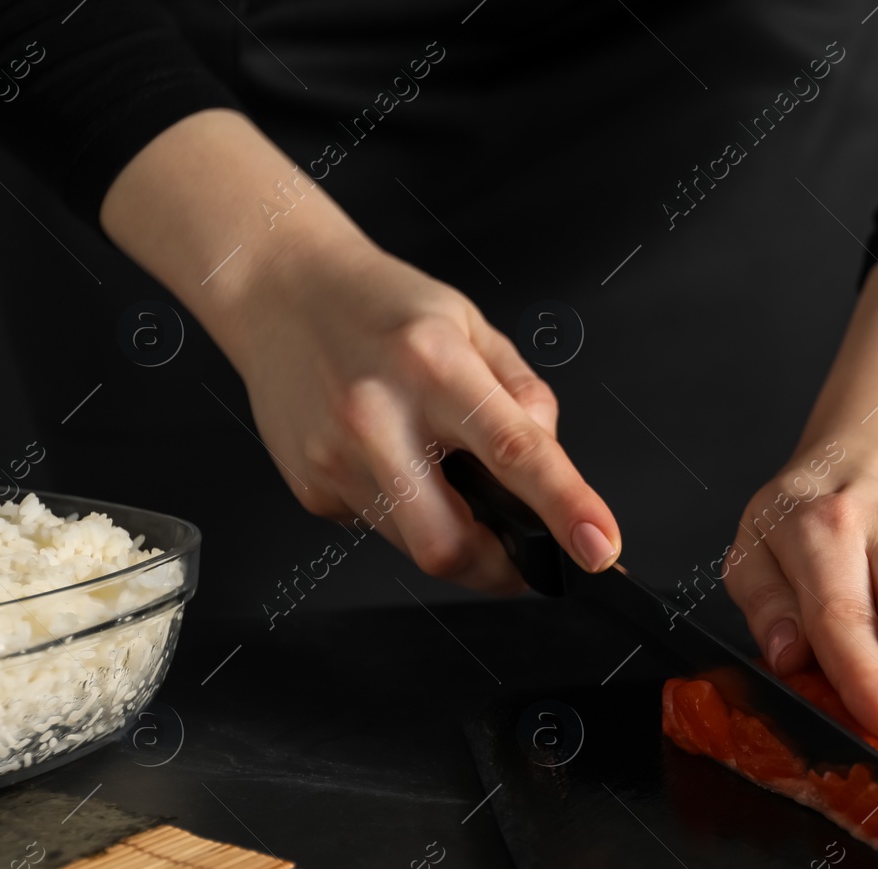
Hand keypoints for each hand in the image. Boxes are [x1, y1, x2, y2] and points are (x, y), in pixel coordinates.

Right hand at [98, 110, 620, 590]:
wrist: (278, 289)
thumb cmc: (382, 306)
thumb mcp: (472, 326)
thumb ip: (523, 393)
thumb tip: (551, 459)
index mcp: (434, 365)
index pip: (516, 451)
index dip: (566, 508)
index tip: (600, 547)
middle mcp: (379, 415)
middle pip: (449, 543)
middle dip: (500, 569)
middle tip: (526, 556)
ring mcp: (336, 457)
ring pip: (415, 546)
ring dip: (456, 538)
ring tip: (451, 485)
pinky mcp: (310, 486)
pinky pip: (382, 529)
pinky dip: (410, 516)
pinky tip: (398, 468)